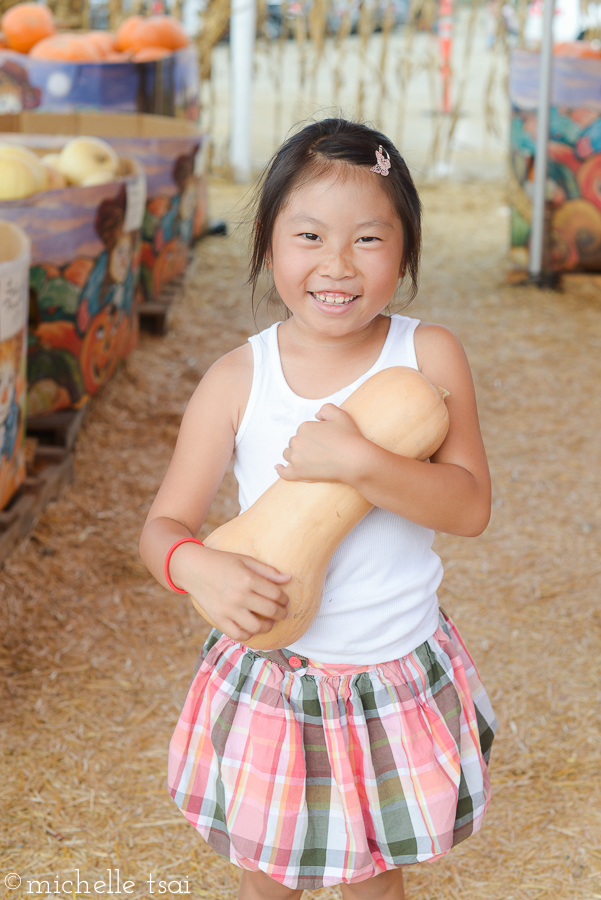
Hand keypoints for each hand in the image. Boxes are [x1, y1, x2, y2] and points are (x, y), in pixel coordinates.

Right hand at [172, 543, 290, 642]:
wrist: (193, 568)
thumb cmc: (221, 561)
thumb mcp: (245, 560)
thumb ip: (267, 570)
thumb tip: (288, 578)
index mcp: (247, 579)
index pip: (276, 594)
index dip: (284, 599)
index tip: (285, 600)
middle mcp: (239, 596)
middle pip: (270, 611)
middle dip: (282, 613)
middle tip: (283, 613)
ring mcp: (228, 609)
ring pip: (257, 627)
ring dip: (268, 626)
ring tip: (270, 622)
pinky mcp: (218, 619)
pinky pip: (238, 634)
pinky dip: (249, 634)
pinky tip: (252, 628)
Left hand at [275, 403, 370, 484]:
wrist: (355, 460)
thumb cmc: (349, 438)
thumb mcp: (340, 415)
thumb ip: (326, 409)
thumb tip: (316, 416)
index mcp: (304, 427)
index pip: (303, 431)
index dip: (313, 436)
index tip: (324, 441)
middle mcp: (297, 441)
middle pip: (295, 442)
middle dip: (304, 445)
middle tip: (320, 451)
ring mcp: (296, 458)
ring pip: (288, 454)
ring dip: (294, 455)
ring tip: (308, 459)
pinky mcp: (298, 473)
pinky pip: (284, 472)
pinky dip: (280, 469)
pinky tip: (278, 467)